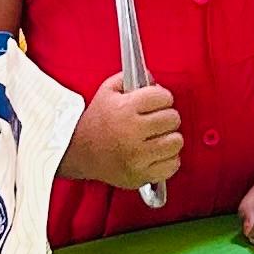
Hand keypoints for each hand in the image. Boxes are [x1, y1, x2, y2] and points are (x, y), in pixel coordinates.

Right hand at [67, 75, 184, 192]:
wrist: (77, 153)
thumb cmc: (95, 122)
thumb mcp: (106, 91)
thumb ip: (129, 78)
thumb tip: (153, 79)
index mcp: (124, 109)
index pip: (163, 97)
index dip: (162, 97)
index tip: (157, 102)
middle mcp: (131, 132)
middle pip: (173, 118)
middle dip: (167, 116)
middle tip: (157, 120)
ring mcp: (137, 156)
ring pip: (176, 142)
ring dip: (170, 138)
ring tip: (158, 137)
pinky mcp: (140, 175)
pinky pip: (172, 165)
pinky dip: (169, 159)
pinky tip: (157, 153)